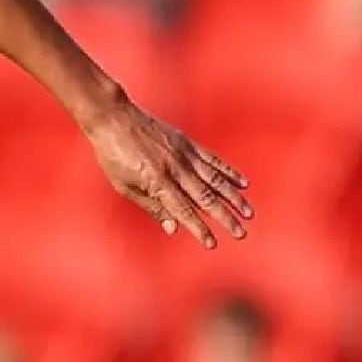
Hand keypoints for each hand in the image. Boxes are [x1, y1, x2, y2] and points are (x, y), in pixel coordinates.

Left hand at [85, 104, 252, 248]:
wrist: (113, 117)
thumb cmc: (113, 154)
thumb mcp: (124, 185)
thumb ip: (152, 206)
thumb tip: (173, 228)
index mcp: (157, 181)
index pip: (183, 211)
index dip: (199, 229)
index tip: (212, 243)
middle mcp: (175, 169)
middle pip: (206, 198)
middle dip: (225, 217)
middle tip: (241, 234)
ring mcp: (183, 154)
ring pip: (215, 180)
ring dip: (234, 198)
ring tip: (249, 213)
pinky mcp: (187, 143)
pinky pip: (213, 159)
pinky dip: (229, 172)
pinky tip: (243, 183)